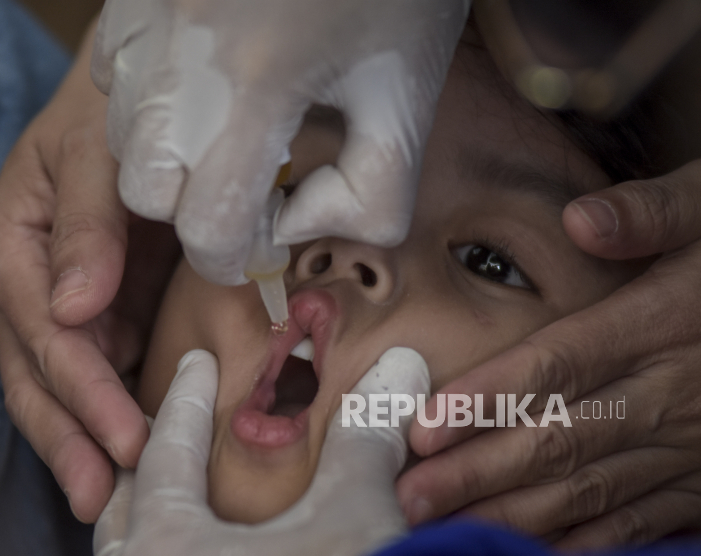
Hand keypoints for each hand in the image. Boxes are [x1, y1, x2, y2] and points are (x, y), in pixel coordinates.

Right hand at [0, 21, 179, 521]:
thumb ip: (87, 225)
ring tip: (110, 498)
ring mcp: (42, 313)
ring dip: (80, 445)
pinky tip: (129, 453)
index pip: (49, 338)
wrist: (114, 115)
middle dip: (73, 441)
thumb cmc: (104, 124)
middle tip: (108, 498)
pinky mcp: (81, 320)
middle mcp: (14, 293)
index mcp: (6, 251)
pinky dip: (105, 416)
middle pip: (36, 380)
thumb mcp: (96, 156)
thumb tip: (75, 306)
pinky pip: (87, 376)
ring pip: (52, 391)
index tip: (129, 437)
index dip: (87, 391)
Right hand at [91, 0, 469, 284]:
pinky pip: (111, 81)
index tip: (265, 244)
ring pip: (120, 140)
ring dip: (172, 164)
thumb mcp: (407, 98)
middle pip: (145, 193)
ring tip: (230, 137)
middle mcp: (179, 55)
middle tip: (250, 194)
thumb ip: (370, 199)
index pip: (209, 227)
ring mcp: (142, 18)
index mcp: (255, 85)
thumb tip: (293, 225)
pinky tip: (201, 89)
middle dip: (196, 214)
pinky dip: (150, 108)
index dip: (238, 258)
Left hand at [93, 347, 430, 555]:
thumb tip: (403, 364)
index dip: (184, 398)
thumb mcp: (356, 518)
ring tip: (176, 495)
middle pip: (124, 512)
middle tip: (161, 425)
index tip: (194, 363)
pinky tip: (210, 555)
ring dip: (151, 521)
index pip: (163, 450)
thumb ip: (367, 436)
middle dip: (144, 461)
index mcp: (168, 550)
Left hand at [396, 160, 700, 548]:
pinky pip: (642, 515)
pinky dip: (587, 539)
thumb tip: (582, 220)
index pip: (560, 363)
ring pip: (590, 485)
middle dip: (479, 472)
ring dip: (513, 512)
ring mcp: (692, 442)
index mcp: (664, 318)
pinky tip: (533, 551)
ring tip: (443, 527)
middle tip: (409, 496)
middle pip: (560, 436)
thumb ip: (654, 212)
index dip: (489, 397)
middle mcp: (674, 389)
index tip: (424, 426)